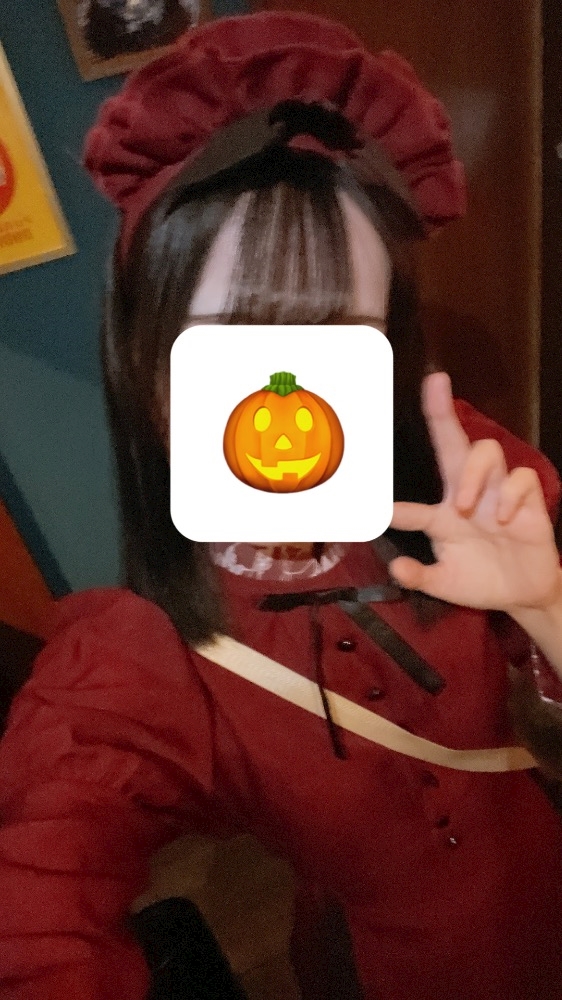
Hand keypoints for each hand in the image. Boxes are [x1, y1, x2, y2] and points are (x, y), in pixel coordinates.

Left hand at [390, 372, 561, 613]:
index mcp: (440, 516)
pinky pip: (521, 478)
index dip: (393, 509)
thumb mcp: (446, 583)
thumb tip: (397, 569)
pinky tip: (505, 520)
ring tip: (465, 506)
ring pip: (487, 451)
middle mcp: (467, 494)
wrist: (523, 593)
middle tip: (434, 382)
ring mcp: (497, 493)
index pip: (410, 504)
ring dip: (474, 474)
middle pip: (452, 443)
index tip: (376, 513)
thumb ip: (421, 577)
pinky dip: (511, 495)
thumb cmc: (480, 580)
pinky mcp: (528, 499)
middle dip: (441, 412)